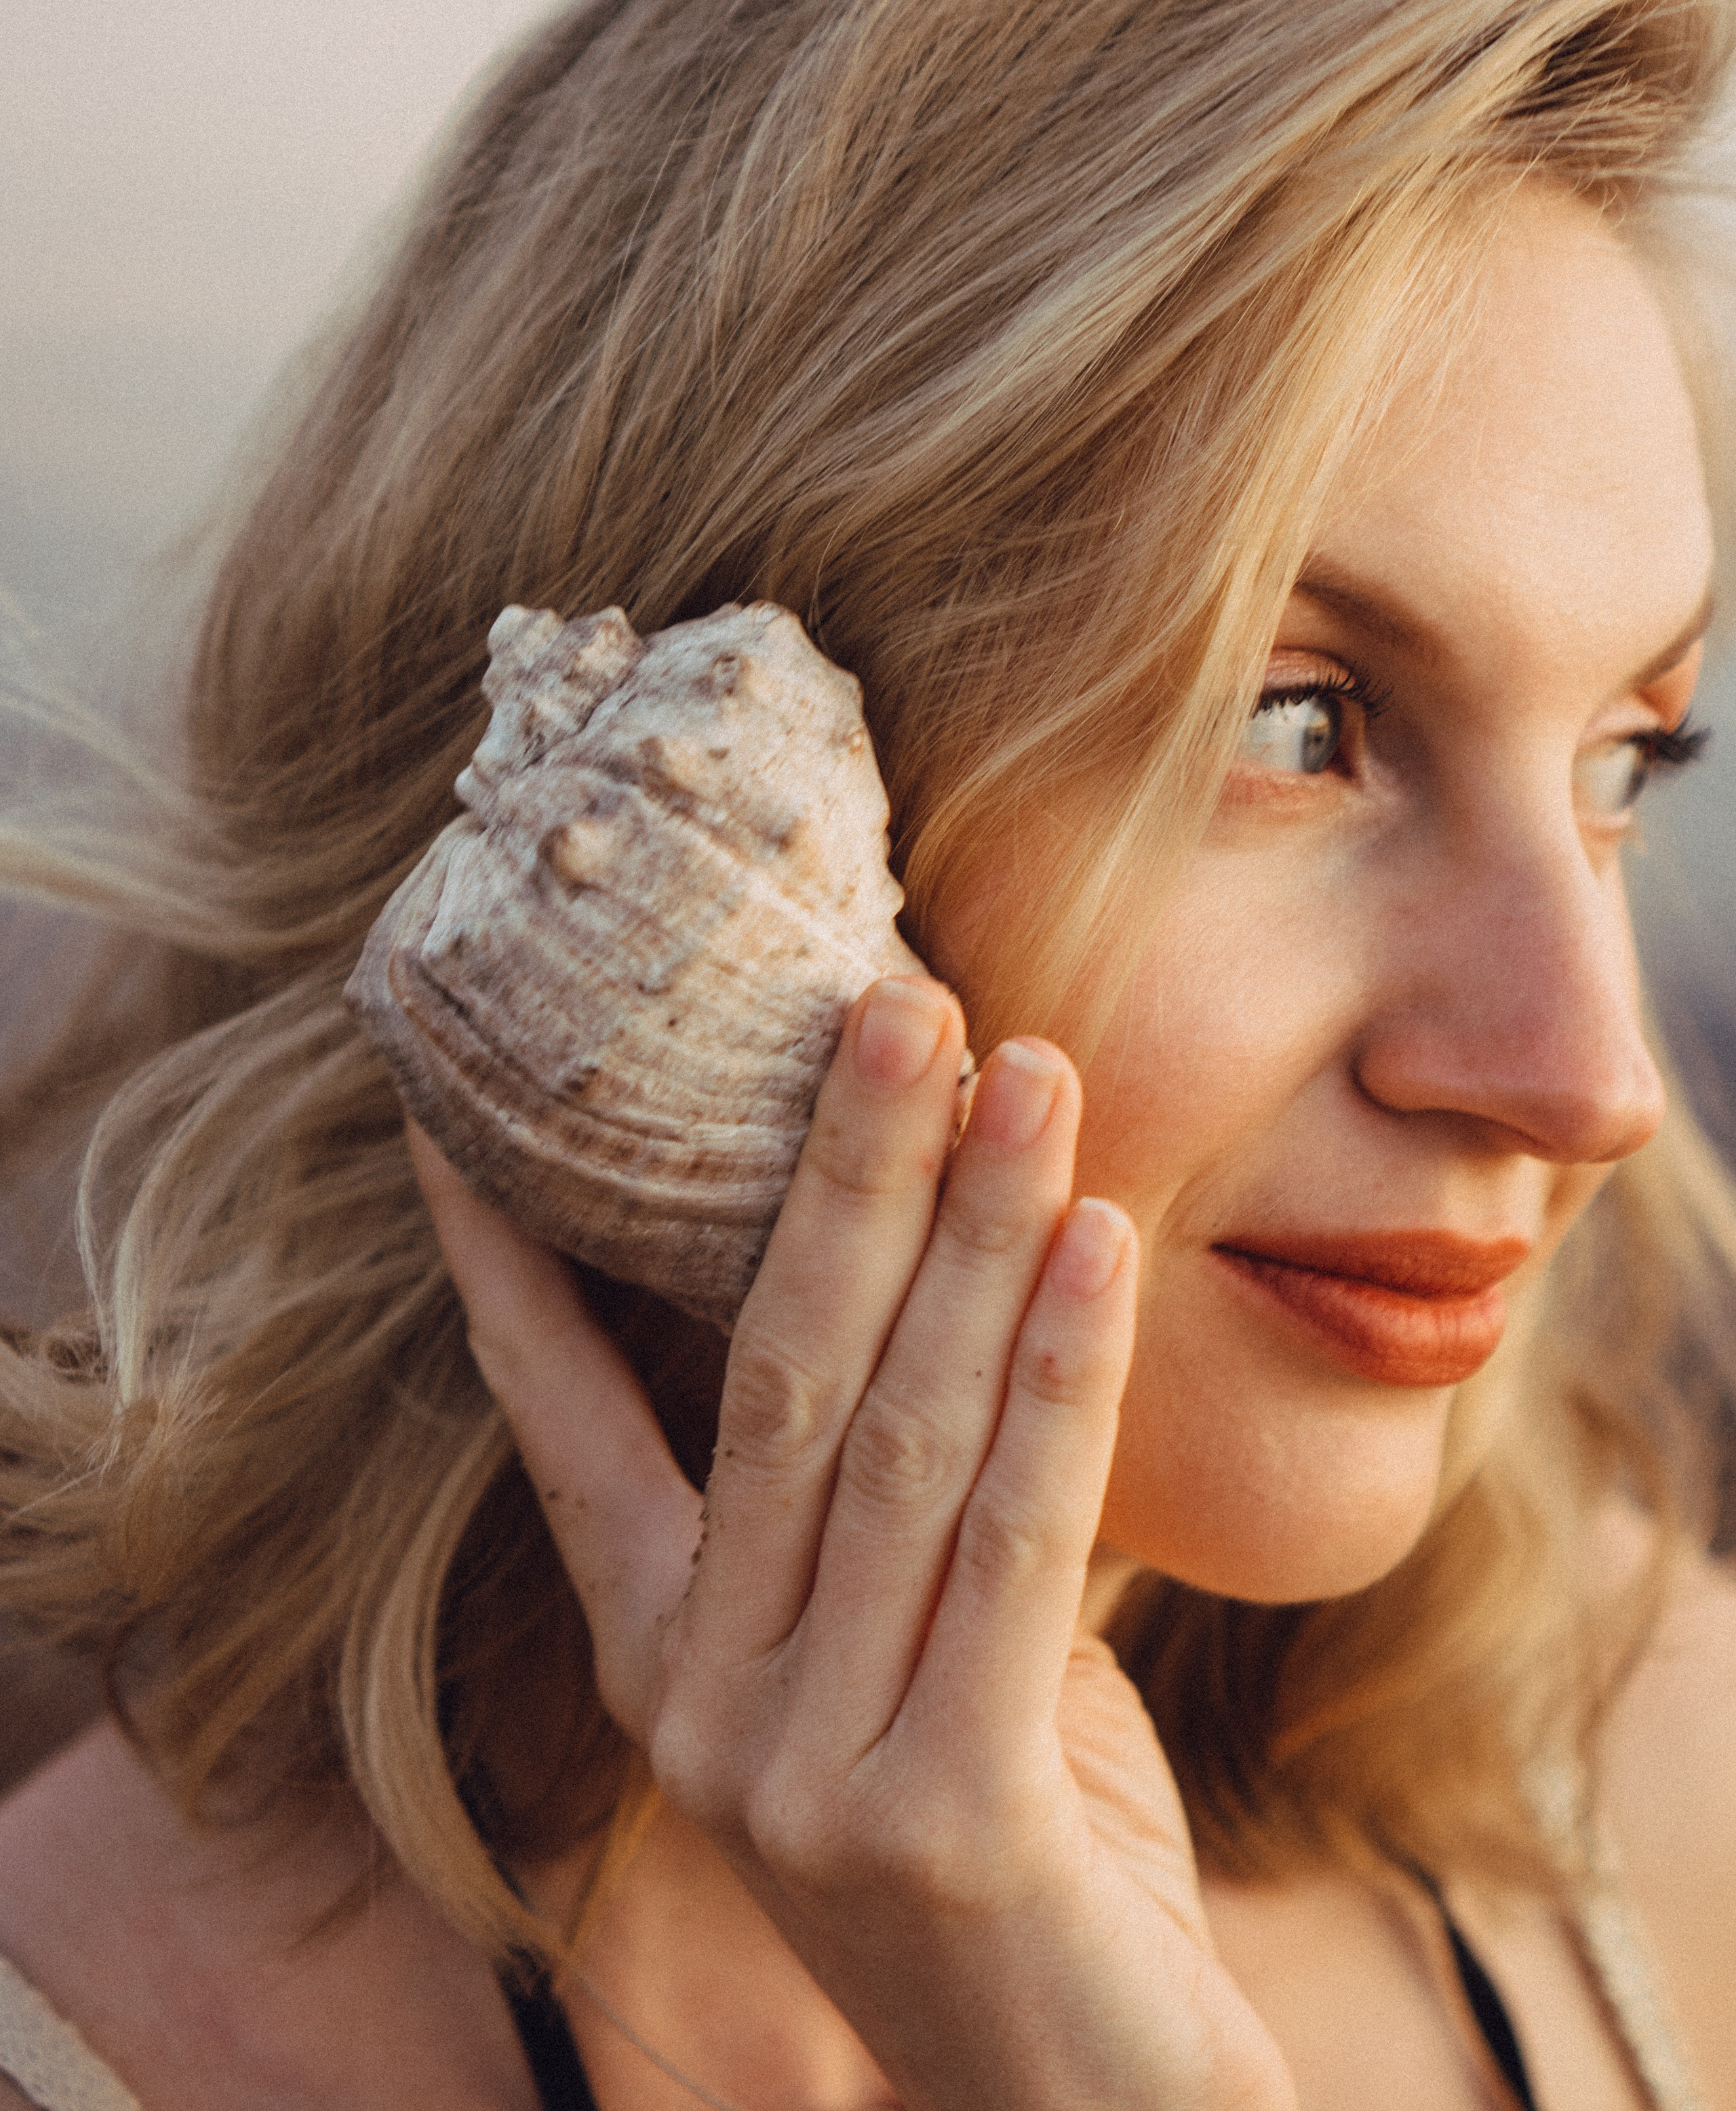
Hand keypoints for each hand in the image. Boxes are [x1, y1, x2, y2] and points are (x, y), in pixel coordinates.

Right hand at [411, 979, 1294, 2110]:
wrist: (1088, 2107)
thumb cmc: (1014, 1841)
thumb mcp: (915, 1653)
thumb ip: (902, 1499)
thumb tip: (954, 1255)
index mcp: (667, 1662)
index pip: (560, 1426)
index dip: (514, 1266)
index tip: (473, 1115)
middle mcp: (704, 1712)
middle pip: (768, 1383)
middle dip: (834, 1175)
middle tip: (893, 996)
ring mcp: (806, 1774)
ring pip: (898, 1440)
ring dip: (971, 1234)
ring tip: (1027, 1068)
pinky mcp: (945, 1818)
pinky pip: (1014, 1544)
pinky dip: (1059, 1376)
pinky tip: (1096, 1239)